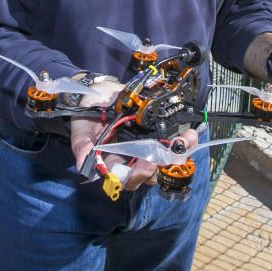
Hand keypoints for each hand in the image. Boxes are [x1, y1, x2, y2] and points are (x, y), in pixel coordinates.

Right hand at [70, 118, 199, 191]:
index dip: (138, 176)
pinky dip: (184, 142)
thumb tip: (84, 163)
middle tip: (171, 151)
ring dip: (178, 153)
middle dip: (163, 165)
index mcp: (113, 161)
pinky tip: (190, 134)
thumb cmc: (88, 111)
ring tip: (186, 140)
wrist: (98, 91)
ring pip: (165, 161)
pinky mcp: (156, 133)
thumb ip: (82, 145)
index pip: (126, 179)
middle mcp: (131, 158)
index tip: (148, 164)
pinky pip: (172, 144)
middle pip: (150, 174)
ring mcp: (145, 146)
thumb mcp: (81, 127)